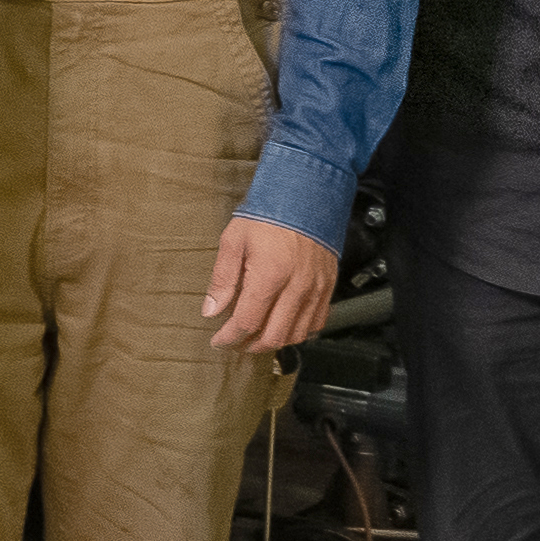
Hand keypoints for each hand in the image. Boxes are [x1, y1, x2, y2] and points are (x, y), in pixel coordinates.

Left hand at [201, 215, 340, 354]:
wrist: (306, 194)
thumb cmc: (267, 215)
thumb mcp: (233, 240)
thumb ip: (222, 279)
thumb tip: (210, 311)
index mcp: (270, 275)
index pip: (248, 322)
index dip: (230, 337)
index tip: (218, 340)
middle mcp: (297, 287)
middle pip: (274, 336)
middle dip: (250, 345)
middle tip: (235, 342)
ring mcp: (316, 289)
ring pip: (297, 334)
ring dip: (274, 341)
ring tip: (255, 336)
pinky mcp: (328, 286)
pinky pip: (317, 322)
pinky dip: (299, 331)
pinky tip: (283, 325)